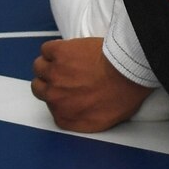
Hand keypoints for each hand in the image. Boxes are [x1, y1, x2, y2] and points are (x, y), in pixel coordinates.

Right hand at [31, 37, 152, 131]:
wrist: (130, 71)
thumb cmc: (125, 94)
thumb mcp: (104, 120)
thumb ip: (83, 119)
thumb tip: (80, 113)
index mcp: (65, 117)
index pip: (51, 106)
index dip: (59, 95)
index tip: (70, 89)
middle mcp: (54, 98)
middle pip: (39, 87)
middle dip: (50, 81)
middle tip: (67, 74)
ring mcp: (54, 74)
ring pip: (39, 67)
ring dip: (50, 63)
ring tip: (69, 60)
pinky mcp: (59, 52)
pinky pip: (47, 48)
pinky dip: (55, 48)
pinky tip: (70, 48)